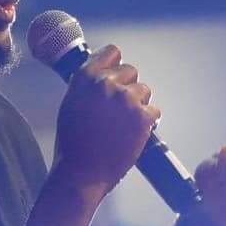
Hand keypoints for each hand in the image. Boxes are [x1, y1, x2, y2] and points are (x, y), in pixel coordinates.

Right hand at [52, 45, 160, 196]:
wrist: (81, 173)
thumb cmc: (72, 146)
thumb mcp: (70, 105)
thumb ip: (86, 87)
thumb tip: (100, 80)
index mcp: (86, 78)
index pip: (112, 52)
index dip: (116, 64)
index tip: (116, 74)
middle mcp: (106, 84)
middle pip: (131, 71)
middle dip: (127, 87)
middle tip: (119, 109)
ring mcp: (127, 99)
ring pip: (144, 91)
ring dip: (138, 105)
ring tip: (124, 124)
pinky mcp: (142, 117)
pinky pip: (154, 111)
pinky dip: (146, 123)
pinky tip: (132, 134)